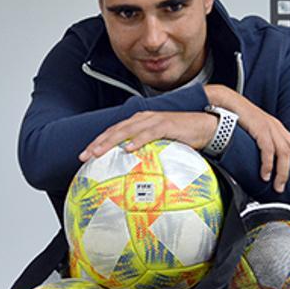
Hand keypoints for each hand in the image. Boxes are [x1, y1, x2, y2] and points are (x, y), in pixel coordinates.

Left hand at [78, 111, 216, 161]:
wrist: (205, 126)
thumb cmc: (182, 137)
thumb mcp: (159, 144)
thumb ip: (145, 151)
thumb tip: (132, 169)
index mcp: (138, 122)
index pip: (113, 131)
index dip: (98, 142)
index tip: (85, 155)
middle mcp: (142, 119)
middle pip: (115, 130)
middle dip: (98, 143)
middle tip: (85, 156)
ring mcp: (153, 121)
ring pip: (126, 131)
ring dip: (111, 142)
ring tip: (98, 152)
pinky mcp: (166, 125)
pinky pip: (148, 134)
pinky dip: (137, 141)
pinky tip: (127, 150)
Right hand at [204, 85, 289, 193]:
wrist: (228, 102)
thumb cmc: (240, 119)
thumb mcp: (259, 132)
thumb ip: (267, 146)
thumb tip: (271, 164)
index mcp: (281, 131)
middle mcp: (280, 130)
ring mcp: (270, 128)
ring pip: (285, 154)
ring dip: (284, 173)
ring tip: (279, 188)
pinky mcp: (259, 128)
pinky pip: (267, 149)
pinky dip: (268, 164)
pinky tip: (265, 175)